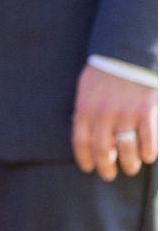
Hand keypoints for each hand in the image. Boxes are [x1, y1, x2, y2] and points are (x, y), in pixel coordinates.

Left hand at [72, 65, 158, 180]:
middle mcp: (104, 115)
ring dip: (129, 164)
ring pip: (127, 150)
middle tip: (109, 174)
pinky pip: (148, 141)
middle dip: (106, 168)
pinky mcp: (147, 112)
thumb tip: (88, 139)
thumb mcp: (85, 91)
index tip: (89, 168)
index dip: (85, 159)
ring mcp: (126, 114)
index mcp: (85, 109)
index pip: (81, 142)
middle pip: (103, 151)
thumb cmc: (103, 75)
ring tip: (130, 168)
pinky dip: (148, 153)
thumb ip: (85, 114)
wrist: (126, 55)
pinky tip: (147, 157)